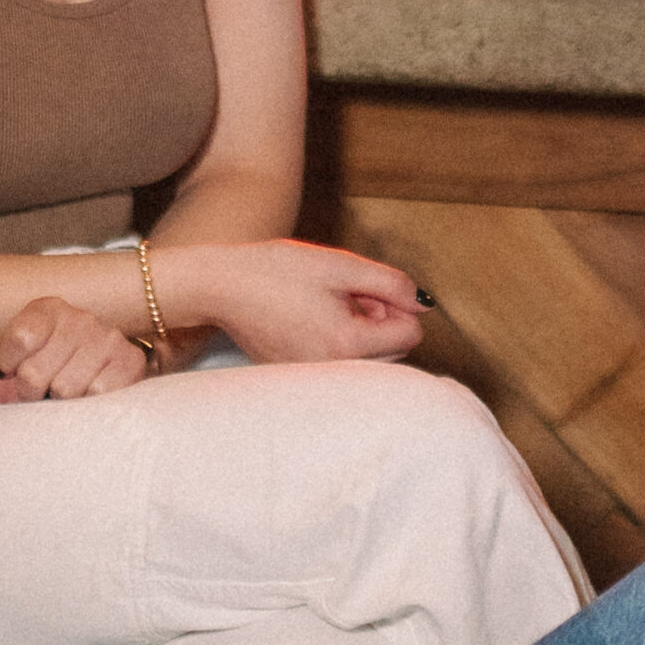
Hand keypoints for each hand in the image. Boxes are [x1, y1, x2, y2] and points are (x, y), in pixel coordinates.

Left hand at [0, 295, 151, 416]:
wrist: (106, 375)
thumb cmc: (51, 374)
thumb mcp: (10, 376)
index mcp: (46, 310)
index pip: (17, 339)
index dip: (10, 369)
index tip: (15, 371)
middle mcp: (78, 317)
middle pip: (35, 374)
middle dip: (35, 393)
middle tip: (45, 390)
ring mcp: (106, 337)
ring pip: (65, 388)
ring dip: (62, 402)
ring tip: (68, 393)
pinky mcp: (129, 361)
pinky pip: (95, 395)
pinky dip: (88, 405)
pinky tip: (90, 394)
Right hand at [163, 240, 426, 364]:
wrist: (221, 285)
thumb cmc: (277, 271)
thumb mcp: (342, 266)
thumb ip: (392, 283)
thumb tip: (423, 305)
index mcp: (347, 345)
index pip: (411, 335)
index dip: (398, 305)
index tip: (370, 289)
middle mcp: (332, 372)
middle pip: (393, 352)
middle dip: (382, 321)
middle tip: (350, 293)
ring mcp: (313, 379)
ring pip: (368, 360)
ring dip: (362, 332)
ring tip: (330, 305)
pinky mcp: (298, 377)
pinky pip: (339, 365)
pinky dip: (338, 343)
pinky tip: (313, 319)